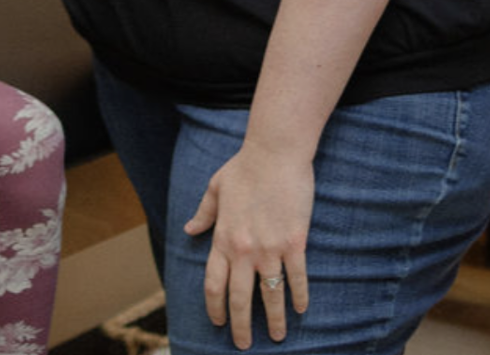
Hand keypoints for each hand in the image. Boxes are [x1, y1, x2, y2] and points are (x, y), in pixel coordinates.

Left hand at [183, 135, 312, 346]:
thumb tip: (189, 230)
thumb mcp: (215, 188)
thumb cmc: (244, 167)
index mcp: (223, 238)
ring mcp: (270, 248)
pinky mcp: (295, 243)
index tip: (218, 323)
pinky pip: (298, 277)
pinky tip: (301, 310)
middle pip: (239, 298)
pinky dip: (300, 296)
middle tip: (244, 343)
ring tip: (275, 337)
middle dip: (240, 325)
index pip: (214, 284)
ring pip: (270, 295)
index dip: (215, 308)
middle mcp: (244, 249)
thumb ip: (204, 214)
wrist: (275, 153)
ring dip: (273, 320)